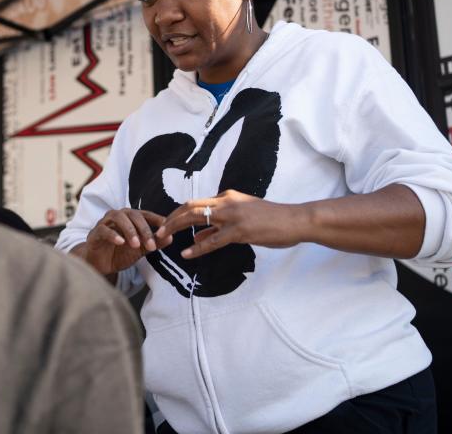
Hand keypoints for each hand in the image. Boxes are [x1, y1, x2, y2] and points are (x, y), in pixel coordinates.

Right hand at [80, 209, 167, 274]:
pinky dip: (113, 235)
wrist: (99, 265)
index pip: (145, 214)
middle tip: (151, 244)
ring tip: (136, 244)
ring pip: (117, 217)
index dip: (156, 218)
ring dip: (129, 230)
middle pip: (132, 214)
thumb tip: (171, 238)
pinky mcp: (94, 233)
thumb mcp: (139, 250)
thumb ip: (153, 243)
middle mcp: (117, 217)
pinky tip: (121, 243)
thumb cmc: (119, 254)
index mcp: (129, 218)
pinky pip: (103, 230)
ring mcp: (105, 223)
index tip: (167, 227)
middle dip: (144, 229)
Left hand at [155, 190, 308, 258]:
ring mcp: (233, 215)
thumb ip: (219, 225)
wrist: (295, 220)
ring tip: (162, 238)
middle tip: (157, 230)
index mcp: (227, 197)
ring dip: (176, 227)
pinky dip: (198, 246)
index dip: (177, 214)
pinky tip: (187, 253)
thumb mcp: (242, 218)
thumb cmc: (271, 220)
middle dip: (170, 218)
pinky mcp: (240, 231)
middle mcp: (226, 202)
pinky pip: (213, 240)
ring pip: (196, 218)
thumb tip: (198, 235)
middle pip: (190, 207)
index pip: (195, 203)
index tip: (166, 224)